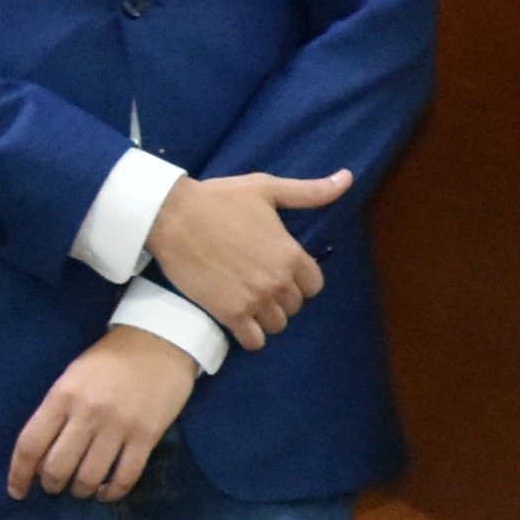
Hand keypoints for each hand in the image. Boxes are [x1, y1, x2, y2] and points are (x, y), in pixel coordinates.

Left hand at [8, 326, 198, 500]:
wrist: (160, 341)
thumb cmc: (110, 359)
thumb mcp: (72, 377)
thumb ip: (56, 412)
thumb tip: (42, 455)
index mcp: (62, 395)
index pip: (31, 444)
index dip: (19, 474)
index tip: (17, 491)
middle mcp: (87, 413)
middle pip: (58, 467)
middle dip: (52, 485)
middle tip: (56, 486)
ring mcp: (118, 426)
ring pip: (90, 477)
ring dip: (81, 490)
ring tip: (81, 488)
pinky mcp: (147, 436)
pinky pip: (125, 476)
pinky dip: (112, 492)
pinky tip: (107, 492)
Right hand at [147, 169, 351, 350]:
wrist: (172, 215)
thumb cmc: (219, 199)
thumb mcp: (268, 189)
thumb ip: (310, 192)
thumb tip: (347, 178)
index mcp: (291, 254)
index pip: (314, 285)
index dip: (301, 281)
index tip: (282, 272)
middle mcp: (278, 281)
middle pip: (295, 306)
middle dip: (283, 298)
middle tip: (260, 284)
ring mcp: (254, 300)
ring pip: (277, 325)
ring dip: (267, 317)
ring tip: (250, 302)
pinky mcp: (229, 314)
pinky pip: (254, 341)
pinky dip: (251, 336)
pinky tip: (240, 322)